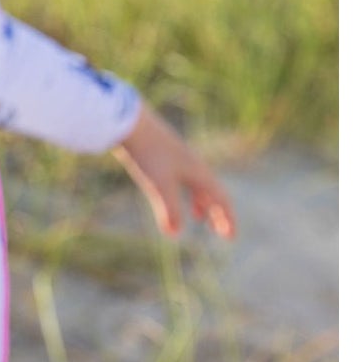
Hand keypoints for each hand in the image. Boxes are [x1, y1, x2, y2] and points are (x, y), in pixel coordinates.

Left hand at [113, 104, 236, 240]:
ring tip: (199, 218)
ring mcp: (180, 159)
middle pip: (213, 192)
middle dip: (218, 213)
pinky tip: (171, 197)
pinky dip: (184, 192)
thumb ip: (170, 210)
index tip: (230, 237)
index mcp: (200, 172)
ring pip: (197, 184)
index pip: (222, 199)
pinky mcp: (165, 156)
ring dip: (201, 202)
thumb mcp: (160, 185)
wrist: (131, 123)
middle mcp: (194, 165)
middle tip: (221, 232)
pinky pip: (183, 178)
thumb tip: (174, 234)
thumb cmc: (149, 154)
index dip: (228, 219)